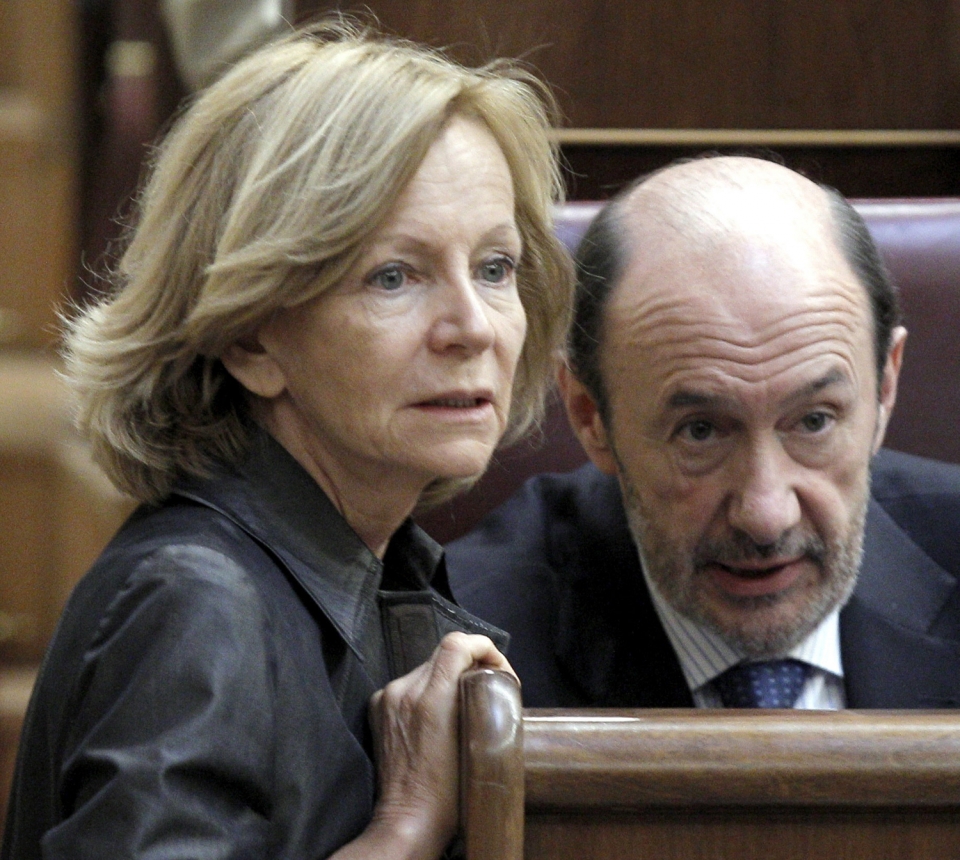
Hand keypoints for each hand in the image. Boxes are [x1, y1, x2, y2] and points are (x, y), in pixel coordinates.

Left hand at [367, 632, 514, 858]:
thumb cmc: (450, 794)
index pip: (456, 644)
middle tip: (489, 682)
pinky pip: (409, 683)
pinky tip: (438, 713)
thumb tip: (490, 677)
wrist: (409, 819)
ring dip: (448, 675)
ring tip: (465, 699)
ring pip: (426, 667)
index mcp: (430, 698)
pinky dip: (427, 688)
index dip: (483, 646)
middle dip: (470, 661)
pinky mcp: (378, 707)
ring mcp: (388, 698)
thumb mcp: (477, 743)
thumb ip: (479, 700)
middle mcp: (405, 691)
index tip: (497, 665)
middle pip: (442, 653)